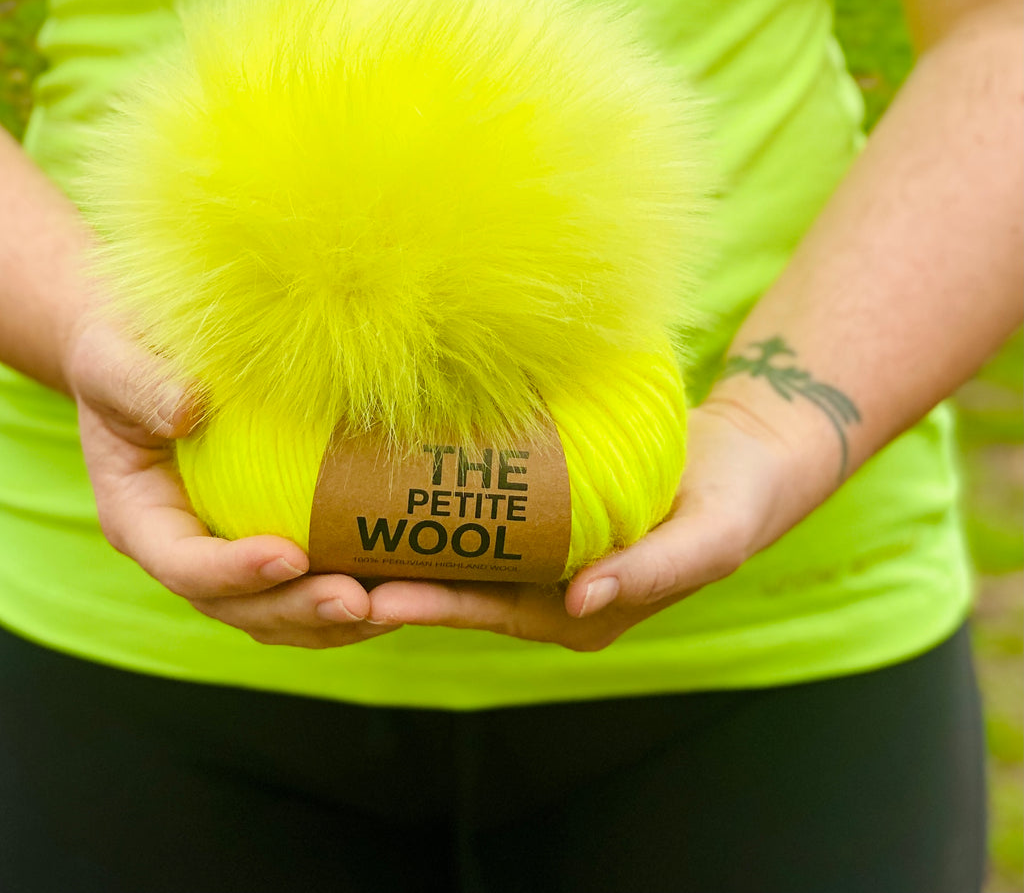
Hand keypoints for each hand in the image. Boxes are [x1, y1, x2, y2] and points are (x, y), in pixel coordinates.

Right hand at [63, 313, 400, 648]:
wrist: (140, 350)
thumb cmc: (122, 347)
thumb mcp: (114, 358)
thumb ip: (140, 385)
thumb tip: (189, 408)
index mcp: (139, 518)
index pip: (182, 564)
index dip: (233, 572)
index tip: (289, 555)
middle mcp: (183, 549)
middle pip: (238, 607)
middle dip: (299, 610)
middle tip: (359, 601)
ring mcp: (226, 552)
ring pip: (277, 612)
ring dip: (334, 621)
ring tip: (393, 609)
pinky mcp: (267, 536)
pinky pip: (306, 581)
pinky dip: (351, 591)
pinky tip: (402, 583)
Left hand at [365, 400, 828, 649]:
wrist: (744, 458)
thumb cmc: (730, 504)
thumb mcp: (704, 542)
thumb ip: (648, 574)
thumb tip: (581, 602)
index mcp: (579, 615)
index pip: (490, 612)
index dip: (431, 605)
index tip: (374, 598)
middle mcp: (550, 592)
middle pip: (457, 585)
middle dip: (394, 578)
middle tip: (329, 565)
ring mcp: (540, 553)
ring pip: (459, 549)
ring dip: (402, 540)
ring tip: (336, 525)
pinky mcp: (538, 513)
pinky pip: (480, 511)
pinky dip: (439, 501)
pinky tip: (389, 477)